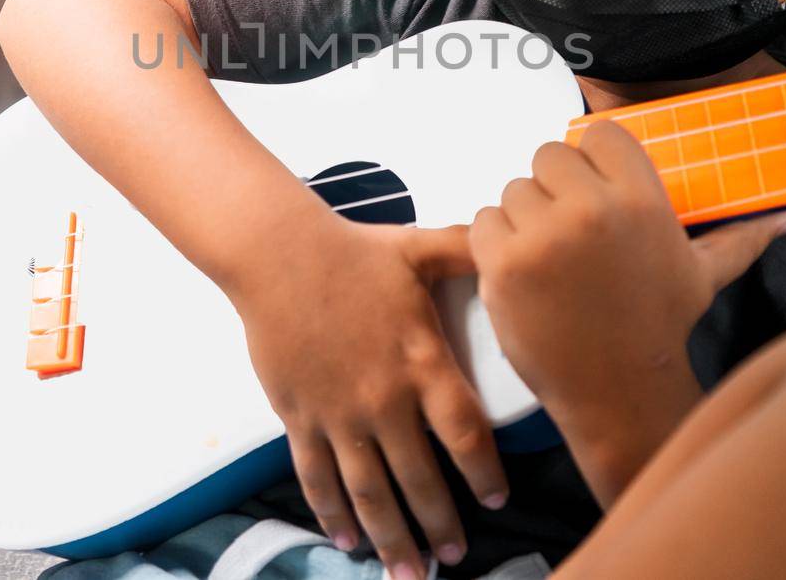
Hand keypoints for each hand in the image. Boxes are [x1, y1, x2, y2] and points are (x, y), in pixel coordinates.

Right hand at [230, 215, 508, 579]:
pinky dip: (331, 514)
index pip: (464, 432)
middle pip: (420, 478)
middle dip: (440, 524)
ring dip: (391, 537)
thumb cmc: (353, 251)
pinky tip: (346, 541)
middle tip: (455, 556)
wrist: (277, 255)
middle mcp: (384, 398)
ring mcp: (339, 414)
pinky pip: (317, 477)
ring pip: (370, 492)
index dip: (483, 473)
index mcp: (421, 361)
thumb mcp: (419, 248)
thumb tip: (507, 239)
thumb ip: (467, 251)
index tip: (497, 500)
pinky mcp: (300, 417)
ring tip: (409, 572)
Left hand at [469, 120, 785, 495]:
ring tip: (551, 261)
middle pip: (547, 155)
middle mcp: (593, 210)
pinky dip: (494, 244)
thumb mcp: (703, 275)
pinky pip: (483, 222)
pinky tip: (524, 275)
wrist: (617, 390)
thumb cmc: (658, 325)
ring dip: (523, 219)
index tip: (595, 195)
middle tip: (569, 234)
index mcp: (642, 200)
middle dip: (554, 189)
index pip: (598, 133)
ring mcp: (544, 237)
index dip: (591, 162)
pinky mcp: (503, 264)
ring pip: (513, 189)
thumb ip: (743, 238)